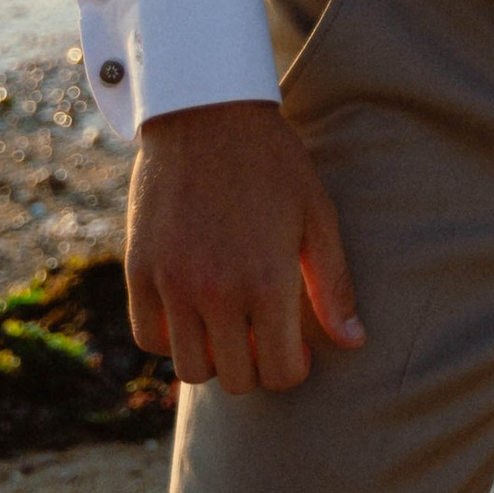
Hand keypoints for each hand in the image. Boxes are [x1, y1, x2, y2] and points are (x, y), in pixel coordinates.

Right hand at [123, 99, 366, 395]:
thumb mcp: (317, 216)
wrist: (207, 113)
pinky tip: (191, 312)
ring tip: (228, 324)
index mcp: (267, 282)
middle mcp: (215, 292)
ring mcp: (172, 284)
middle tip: (264, 334)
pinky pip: (148, 337)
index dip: (293, 368)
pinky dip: (170, 338)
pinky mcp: (139, 271)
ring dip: (214, 357)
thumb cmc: (272, 162)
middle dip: (257, 365)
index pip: (280, 374)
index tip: (296, 349)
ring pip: (190, 368)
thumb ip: (333, 285)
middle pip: (236, 379)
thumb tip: (354, 342)